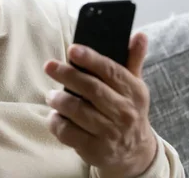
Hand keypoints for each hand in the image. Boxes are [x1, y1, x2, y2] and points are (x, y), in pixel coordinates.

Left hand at [43, 33, 156, 177]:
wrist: (135, 153)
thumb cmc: (128, 110)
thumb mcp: (134, 86)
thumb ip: (133, 59)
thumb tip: (139, 35)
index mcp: (134, 91)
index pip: (111, 71)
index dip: (91, 59)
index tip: (72, 50)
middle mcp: (124, 112)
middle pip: (92, 89)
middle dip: (67, 75)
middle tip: (49, 66)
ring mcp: (110, 132)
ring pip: (78, 111)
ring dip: (59, 100)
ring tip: (51, 95)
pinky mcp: (95, 149)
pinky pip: (69, 133)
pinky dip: (56, 123)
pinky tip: (54, 116)